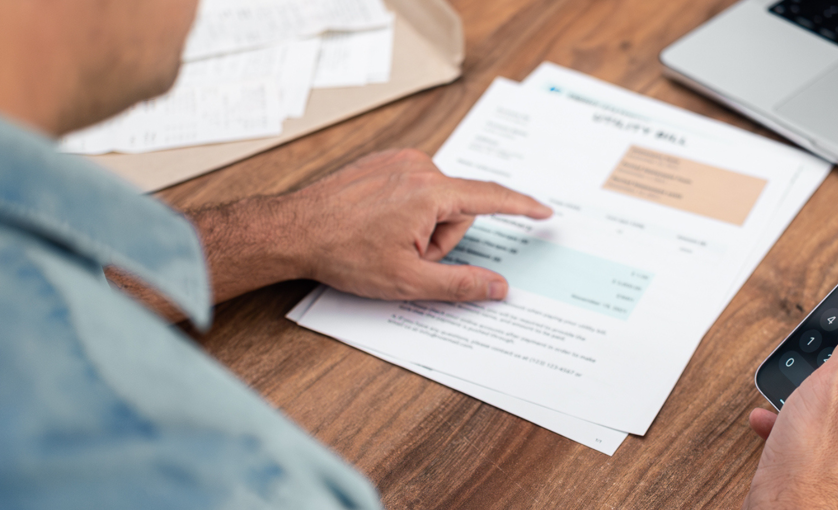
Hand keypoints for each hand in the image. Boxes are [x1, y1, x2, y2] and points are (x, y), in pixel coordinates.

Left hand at [278, 148, 552, 300]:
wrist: (293, 231)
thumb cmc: (343, 253)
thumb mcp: (408, 281)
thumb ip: (461, 285)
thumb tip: (498, 287)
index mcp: (431, 193)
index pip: (492, 197)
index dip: (522, 207)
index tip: (544, 212)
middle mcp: (418, 167)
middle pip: (459, 208)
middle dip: (442, 237)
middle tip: (408, 255)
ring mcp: (399, 160)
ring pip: (437, 199)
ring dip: (423, 225)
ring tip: (387, 240)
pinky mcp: (383, 161)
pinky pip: (415, 187)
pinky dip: (407, 209)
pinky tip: (378, 225)